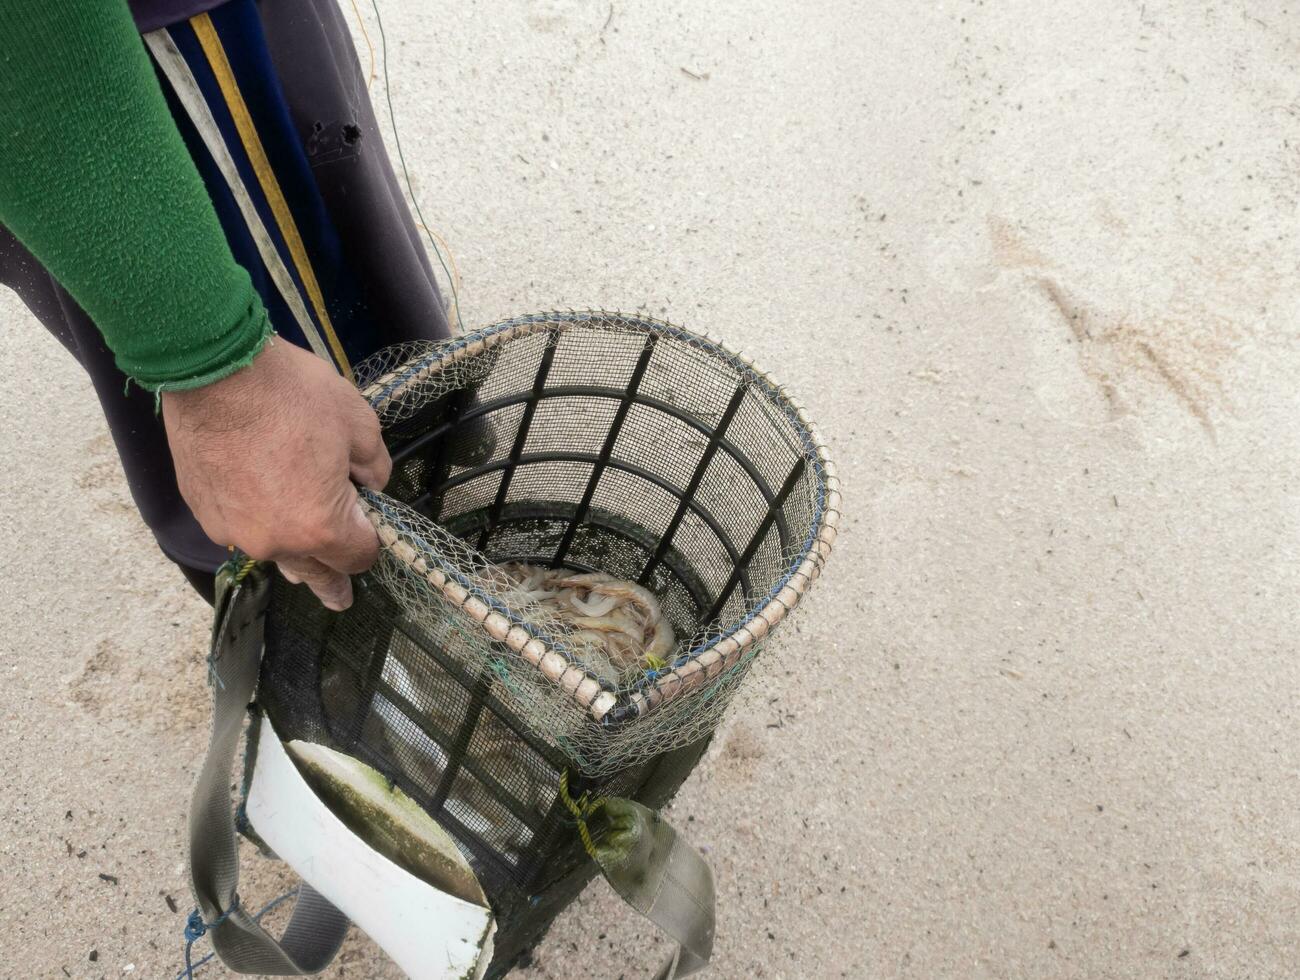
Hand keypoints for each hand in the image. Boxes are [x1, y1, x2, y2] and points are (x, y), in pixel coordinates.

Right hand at [161, 339, 389, 609]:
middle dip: (332, 583)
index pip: (358, 556)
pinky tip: (261, 511)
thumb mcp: (359, 424)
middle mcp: (275, 541)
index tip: (371, 522)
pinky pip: (240, 530)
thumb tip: (372, 484)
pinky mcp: (203, 510)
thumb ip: (375, 466)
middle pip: (315, 573)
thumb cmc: (292, 394)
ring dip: (292, 554)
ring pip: (274, 553)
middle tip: (339, 600)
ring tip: (303, 571)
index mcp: (321, 528)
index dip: (372, 538)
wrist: (214, 369)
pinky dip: (256, 524)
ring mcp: (234, 530)